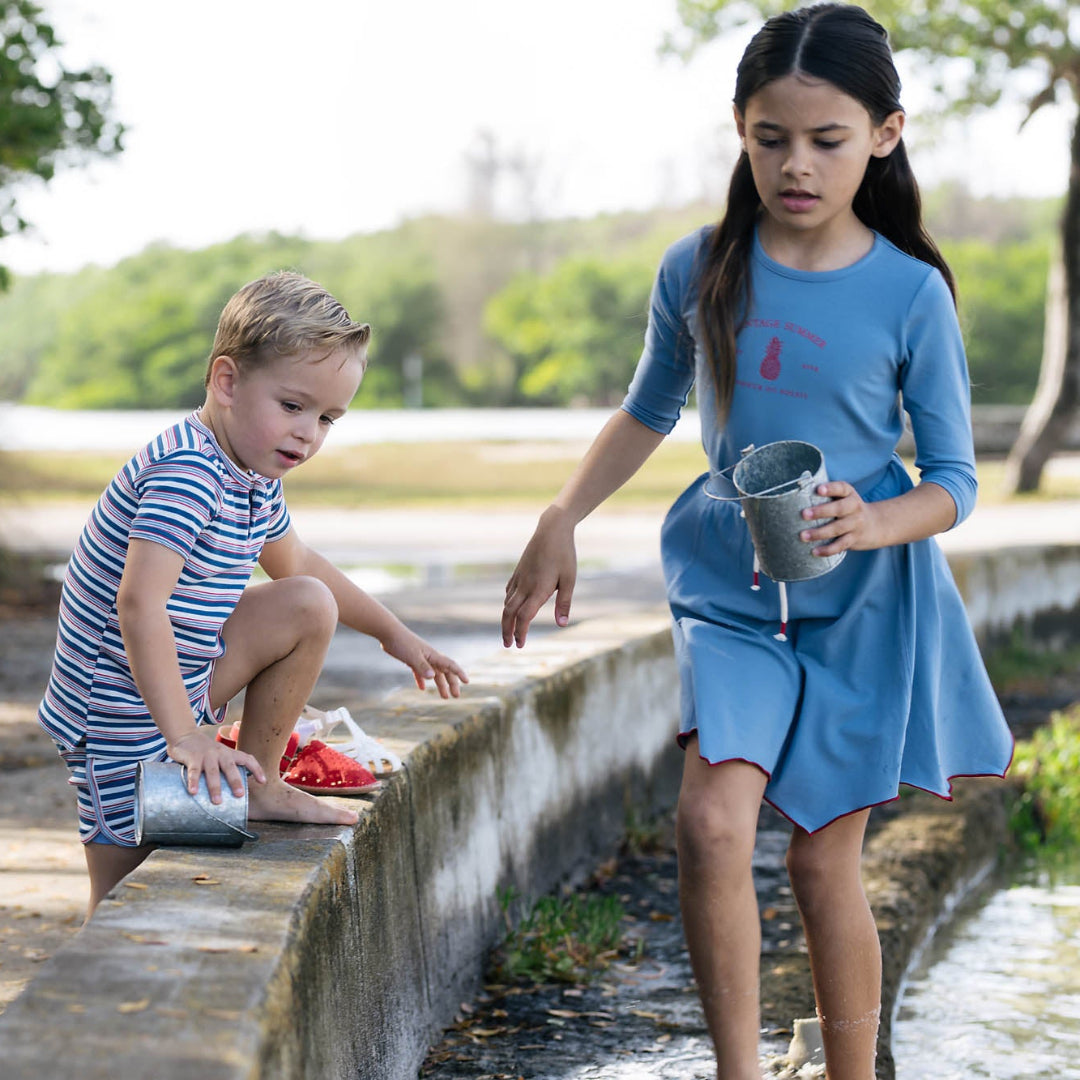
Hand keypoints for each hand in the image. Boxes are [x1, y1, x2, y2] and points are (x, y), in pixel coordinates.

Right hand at [167, 729, 265, 804]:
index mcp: (230, 753)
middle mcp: (220, 753)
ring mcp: (206, 755)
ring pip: (213, 771)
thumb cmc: (206, 751)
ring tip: (217, 801)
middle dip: (235, 781)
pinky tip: (193, 792)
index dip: (256, 769)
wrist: (186, 735)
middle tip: (239, 795)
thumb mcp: (220, 755)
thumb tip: (236, 790)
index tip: (263, 782)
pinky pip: (193, 771)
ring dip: (215, 787)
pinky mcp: (193, 758)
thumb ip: (227, 768)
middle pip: (230, 767)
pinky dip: (193, 782)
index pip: (247, 759)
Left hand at [380, 628, 467, 698]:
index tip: (467, 682)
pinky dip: (421, 680)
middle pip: (445, 671)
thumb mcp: (412, 656)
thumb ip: (422, 666)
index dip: (459, 673)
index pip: (450, 665)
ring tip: (444, 697)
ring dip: (440, 685)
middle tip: (456, 696)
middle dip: (452, 683)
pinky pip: (420, 672)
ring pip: (434, 674)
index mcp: (433, 655)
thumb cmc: (402, 643)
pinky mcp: (411, 659)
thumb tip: (432, 676)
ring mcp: (421, 658)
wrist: (389, 632)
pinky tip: (422, 688)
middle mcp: (430, 657)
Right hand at [502, 506, 576, 648]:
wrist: (552, 529)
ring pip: (507, 603)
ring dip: (506, 619)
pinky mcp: (518, 571)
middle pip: (509, 613)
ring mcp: (519, 577)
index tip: (520, 645)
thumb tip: (561, 624)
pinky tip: (511, 607)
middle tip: (507, 645)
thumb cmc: (564, 555)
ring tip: (508, 631)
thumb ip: (564, 603)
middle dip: (507, 630)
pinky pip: (509, 591)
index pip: (524, 617)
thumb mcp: (569, 580)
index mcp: (538, 589)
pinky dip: (508, 603)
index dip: (521, 632)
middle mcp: (525, 585)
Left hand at [799, 482, 883, 555]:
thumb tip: (793, 497)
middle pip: (839, 509)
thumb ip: (826, 496)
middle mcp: (854, 507)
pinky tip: (814, 551)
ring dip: (819, 533)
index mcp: (849, 494)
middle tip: (804, 514)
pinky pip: (840, 545)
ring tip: (803, 536)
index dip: (830, 488)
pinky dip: (827, 549)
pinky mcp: (854, 539)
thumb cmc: (847, 508)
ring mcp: (855, 524)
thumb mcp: (843, 497)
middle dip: (821, 512)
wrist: (875, 524)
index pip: (841, 488)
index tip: (818, 489)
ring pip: (838, 528)